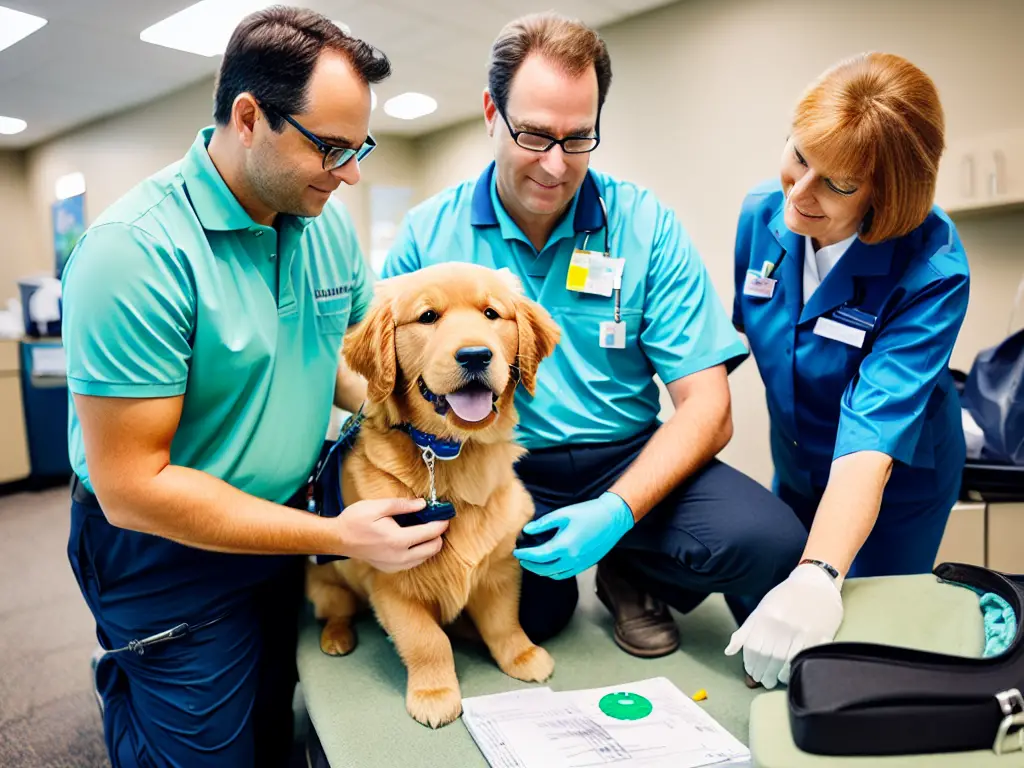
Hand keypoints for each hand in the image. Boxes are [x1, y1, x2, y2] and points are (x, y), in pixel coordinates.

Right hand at [329, 497, 447, 572]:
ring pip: (425, 558)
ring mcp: (395, 565)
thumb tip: (423, 505)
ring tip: (427, 529)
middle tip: (437, 522)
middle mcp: (399, 557)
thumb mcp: (378, 507)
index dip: (441, 523)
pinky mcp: (390, 569)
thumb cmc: (355, 520)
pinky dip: (420, 552)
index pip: (430, 533)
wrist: (339, 539)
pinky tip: (414, 540)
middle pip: (433, 549)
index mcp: (398, 540)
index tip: (446, 515)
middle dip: (439, 535)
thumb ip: (403, 505)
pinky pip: (414, 563)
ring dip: (430, 544)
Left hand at [512, 492, 633, 579]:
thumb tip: (527, 531)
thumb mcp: (562, 514)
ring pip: (555, 575)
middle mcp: (571, 559)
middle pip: (544, 569)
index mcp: (564, 546)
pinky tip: (550, 564)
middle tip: (522, 559)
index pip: (538, 556)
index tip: (516, 551)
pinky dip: (554, 572)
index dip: (525, 555)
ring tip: (533, 562)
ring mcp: (580, 564)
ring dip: (542, 570)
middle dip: (531, 565)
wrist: (612, 519)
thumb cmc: (587, 513)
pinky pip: (565, 574)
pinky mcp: (586, 565)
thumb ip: (543, 524)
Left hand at [724, 563, 842, 688]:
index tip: (752, 673)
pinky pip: (803, 658)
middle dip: (762, 674)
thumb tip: (729, 651)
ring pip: (784, 661)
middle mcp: (781, 625)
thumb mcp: (762, 608)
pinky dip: (793, 670)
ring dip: (776, 675)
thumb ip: (746, 630)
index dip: (750, 665)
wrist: (816, 582)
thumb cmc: (786, 597)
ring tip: (774, 680)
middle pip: (768, 658)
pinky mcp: (819, 636)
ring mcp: (801, 631)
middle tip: (762, 681)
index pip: (753, 649)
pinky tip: (789, 673)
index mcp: (766, 617)